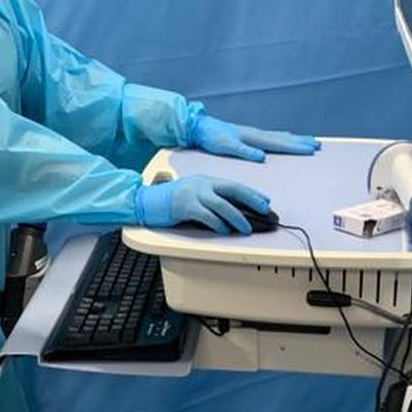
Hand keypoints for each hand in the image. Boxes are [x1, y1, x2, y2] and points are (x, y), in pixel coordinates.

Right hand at [134, 176, 271, 234]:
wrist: (146, 201)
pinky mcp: (185, 206)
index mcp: (206, 181)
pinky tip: (224, 230)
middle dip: (252, 200)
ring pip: (222, 205)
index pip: (234, 185)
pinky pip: (206, 215)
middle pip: (233, 190)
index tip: (265, 201)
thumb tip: (232, 214)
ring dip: (237, 218)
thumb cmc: (169, 201)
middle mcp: (202, 184)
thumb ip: (210, 200)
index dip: (251, 193)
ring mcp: (194, 194)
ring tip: (246, 228)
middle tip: (265, 210)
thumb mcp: (193, 194)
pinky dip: (218, 224)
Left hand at [188, 112, 319, 161]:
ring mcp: (253, 134)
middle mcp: (256, 134)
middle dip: (301, 142)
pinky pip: (272, 136)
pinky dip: (282, 137)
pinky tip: (284, 137)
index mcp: (253, 138)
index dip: (296, 147)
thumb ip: (244, 151)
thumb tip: (262, 157)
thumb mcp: (226, 146)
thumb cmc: (212, 137)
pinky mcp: (248, 135)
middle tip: (318, 145)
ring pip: (279, 136)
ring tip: (309, 140)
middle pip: (283, 138)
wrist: (200, 127)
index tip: (311, 149)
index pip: (279, 144)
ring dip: (295, 139)